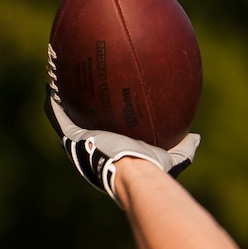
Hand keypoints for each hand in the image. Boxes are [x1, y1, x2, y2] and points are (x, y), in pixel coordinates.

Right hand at [44, 49, 198, 201]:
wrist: (134, 172)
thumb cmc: (152, 169)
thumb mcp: (173, 158)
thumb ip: (184, 148)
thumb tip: (196, 137)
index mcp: (110, 151)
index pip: (102, 134)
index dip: (98, 122)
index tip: (100, 108)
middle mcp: (90, 147)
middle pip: (79, 121)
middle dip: (74, 105)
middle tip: (73, 88)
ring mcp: (78, 142)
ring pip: (63, 115)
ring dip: (58, 96)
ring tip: (55, 76)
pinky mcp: (70, 135)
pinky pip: (57, 114)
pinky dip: (52, 98)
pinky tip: (51, 80)